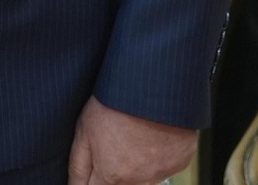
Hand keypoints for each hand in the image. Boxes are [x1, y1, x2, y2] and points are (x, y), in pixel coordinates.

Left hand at [67, 99, 195, 184]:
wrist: (155, 82)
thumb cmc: (117, 102)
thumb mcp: (84, 131)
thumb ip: (78, 168)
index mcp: (111, 176)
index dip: (95, 177)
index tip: (100, 161)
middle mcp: (137, 180)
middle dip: (116, 170)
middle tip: (119, 143)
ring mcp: (161, 172)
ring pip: (144, 178)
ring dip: (139, 164)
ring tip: (137, 135)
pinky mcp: (180, 160)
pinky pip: (166, 166)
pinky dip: (161, 154)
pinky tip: (155, 134)